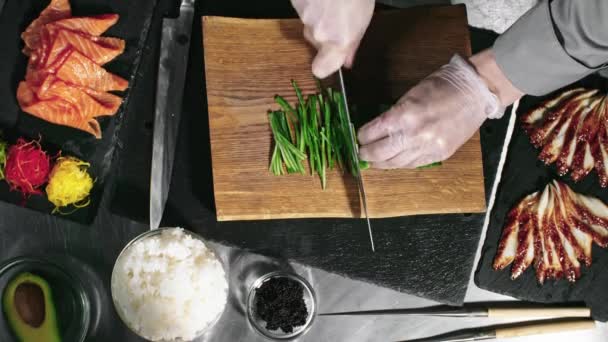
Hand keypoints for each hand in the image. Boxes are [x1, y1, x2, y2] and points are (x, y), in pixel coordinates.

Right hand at [291, 0, 373, 78]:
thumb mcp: (365, 19)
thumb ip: (353, 42)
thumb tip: (347, 60)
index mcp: (338, 41)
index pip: (321, 70)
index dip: (324, 64)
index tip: (331, 58)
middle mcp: (319, 33)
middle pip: (315, 41)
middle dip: (324, 31)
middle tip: (338, 14)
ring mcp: (304, 15)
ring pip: (308, 22)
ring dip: (318, 13)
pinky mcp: (295, 2)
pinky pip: (302, 6)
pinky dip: (310, 1)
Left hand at [357, 53, 507, 168]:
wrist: (475, 92)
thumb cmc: (443, 86)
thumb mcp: (410, 94)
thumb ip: (393, 114)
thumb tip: (377, 128)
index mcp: (404, 115)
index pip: (372, 133)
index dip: (362, 136)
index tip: (358, 136)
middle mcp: (414, 135)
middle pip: (379, 153)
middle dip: (366, 154)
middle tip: (360, 152)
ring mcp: (427, 148)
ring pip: (395, 163)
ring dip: (381, 163)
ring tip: (374, 161)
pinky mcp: (439, 155)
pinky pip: (413, 165)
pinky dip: (400, 164)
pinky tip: (394, 161)